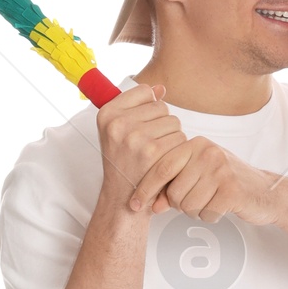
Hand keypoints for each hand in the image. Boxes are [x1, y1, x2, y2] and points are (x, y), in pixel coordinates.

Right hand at [94, 83, 187, 215]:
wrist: (123, 200)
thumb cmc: (124, 163)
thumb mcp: (119, 132)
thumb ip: (138, 107)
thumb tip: (161, 88)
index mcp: (107, 114)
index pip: (144, 91)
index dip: (149, 108)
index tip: (142, 125)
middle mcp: (118, 123)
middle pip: (161, 106)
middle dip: (162, 124)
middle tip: (149, 145)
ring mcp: (135, 137)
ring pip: (174, 122)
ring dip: (172, 137)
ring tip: (157, 154)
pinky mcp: (153, 152)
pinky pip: (180, 138)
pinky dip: (178, 150)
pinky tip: (165, 161)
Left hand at [136, 132, 278, 225]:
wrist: (266, 191)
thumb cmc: (228, 183)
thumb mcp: (197, 176)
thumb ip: (172, 185)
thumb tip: (150, 204)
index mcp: (195, 144)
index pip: (161, 167)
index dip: (145, 188)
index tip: (135, 204)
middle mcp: (207, 152)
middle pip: (174, 191)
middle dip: (181, 204)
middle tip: (197, 200)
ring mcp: (221, 169)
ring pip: (188, 205)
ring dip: (197, 211)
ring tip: (211, 201)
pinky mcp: (232, 189)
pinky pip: (206, 213)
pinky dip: (211, 216)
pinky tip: (221, 206)